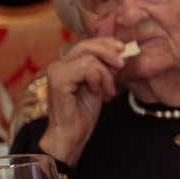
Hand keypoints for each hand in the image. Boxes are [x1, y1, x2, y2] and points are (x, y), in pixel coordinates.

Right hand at [39, 37, 130, 164]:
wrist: (72, 135)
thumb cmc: (83, 113)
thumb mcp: (100, 84)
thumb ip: (107, 68)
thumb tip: (122, 51)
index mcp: (66, 65)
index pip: (86, 44)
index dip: (106, 43)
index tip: (123, 49)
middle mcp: (58, 65)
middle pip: (86, 45)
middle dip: (109, 52)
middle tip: (122, 65)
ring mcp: (56, 72)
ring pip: (89, 58)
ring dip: (105, 74)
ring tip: (106, 90)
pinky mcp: (58, 81)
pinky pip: (86, 68)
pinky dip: (98, 79)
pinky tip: (97, 92)